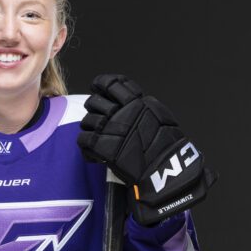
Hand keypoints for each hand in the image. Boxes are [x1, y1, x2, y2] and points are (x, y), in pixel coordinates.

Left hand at [77, 74, 216, 225]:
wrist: (164, 167)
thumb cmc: (167, 143)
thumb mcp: (159, 114)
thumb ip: (143, 104)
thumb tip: (134, 100)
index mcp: (134, 101)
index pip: (110, 83)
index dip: (101, 84)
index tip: (99, 89)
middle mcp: (119, 112)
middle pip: (93, 102)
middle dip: (94, 109)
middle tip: (100, 118)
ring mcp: (109, 129)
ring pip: (86, 121)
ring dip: (90, 128)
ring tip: (97, 137)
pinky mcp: (101, 147)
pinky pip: (83, 140)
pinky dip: (86, 146)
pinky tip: (94, 152)